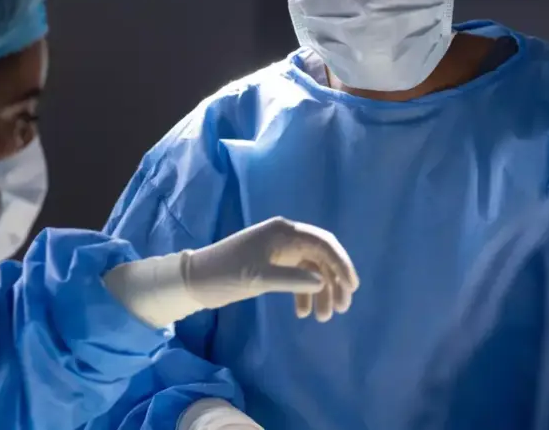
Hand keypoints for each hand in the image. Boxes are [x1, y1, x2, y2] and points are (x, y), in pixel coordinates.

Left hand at [187, 216, 359, 321]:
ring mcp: (280, 252)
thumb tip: (323, 283)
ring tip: (323, 317)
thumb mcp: (259, 277)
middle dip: (334, 282)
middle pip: (321, 257)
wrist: (197, 280)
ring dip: (320, 292)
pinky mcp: (273, 266)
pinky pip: (298, 278)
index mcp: (284, 232)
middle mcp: (286, 238)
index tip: (351, 287)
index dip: (341, 264)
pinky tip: (303, 313)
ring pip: (311, 271)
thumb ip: (293, 279)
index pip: (323, 244)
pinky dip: (303, 294)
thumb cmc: (226, 273)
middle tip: (340, 308)